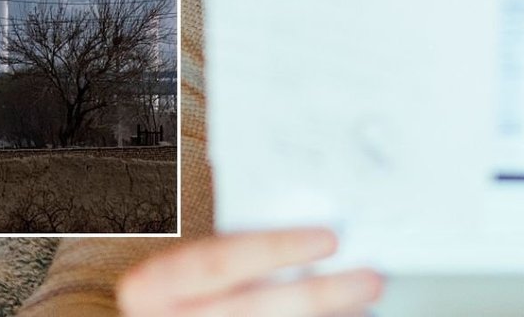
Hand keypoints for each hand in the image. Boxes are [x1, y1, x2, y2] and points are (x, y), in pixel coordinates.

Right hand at [116, 227, 383, 315]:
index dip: (276, 248)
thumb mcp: (185, 267)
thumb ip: (229, 247)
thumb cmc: (178, 294)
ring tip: (366, 300)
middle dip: (320, 294)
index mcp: (155, 286)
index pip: (219, 261)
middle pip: (256, 307)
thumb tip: (304, 216)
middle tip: (368, 278)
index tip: (327, 238)